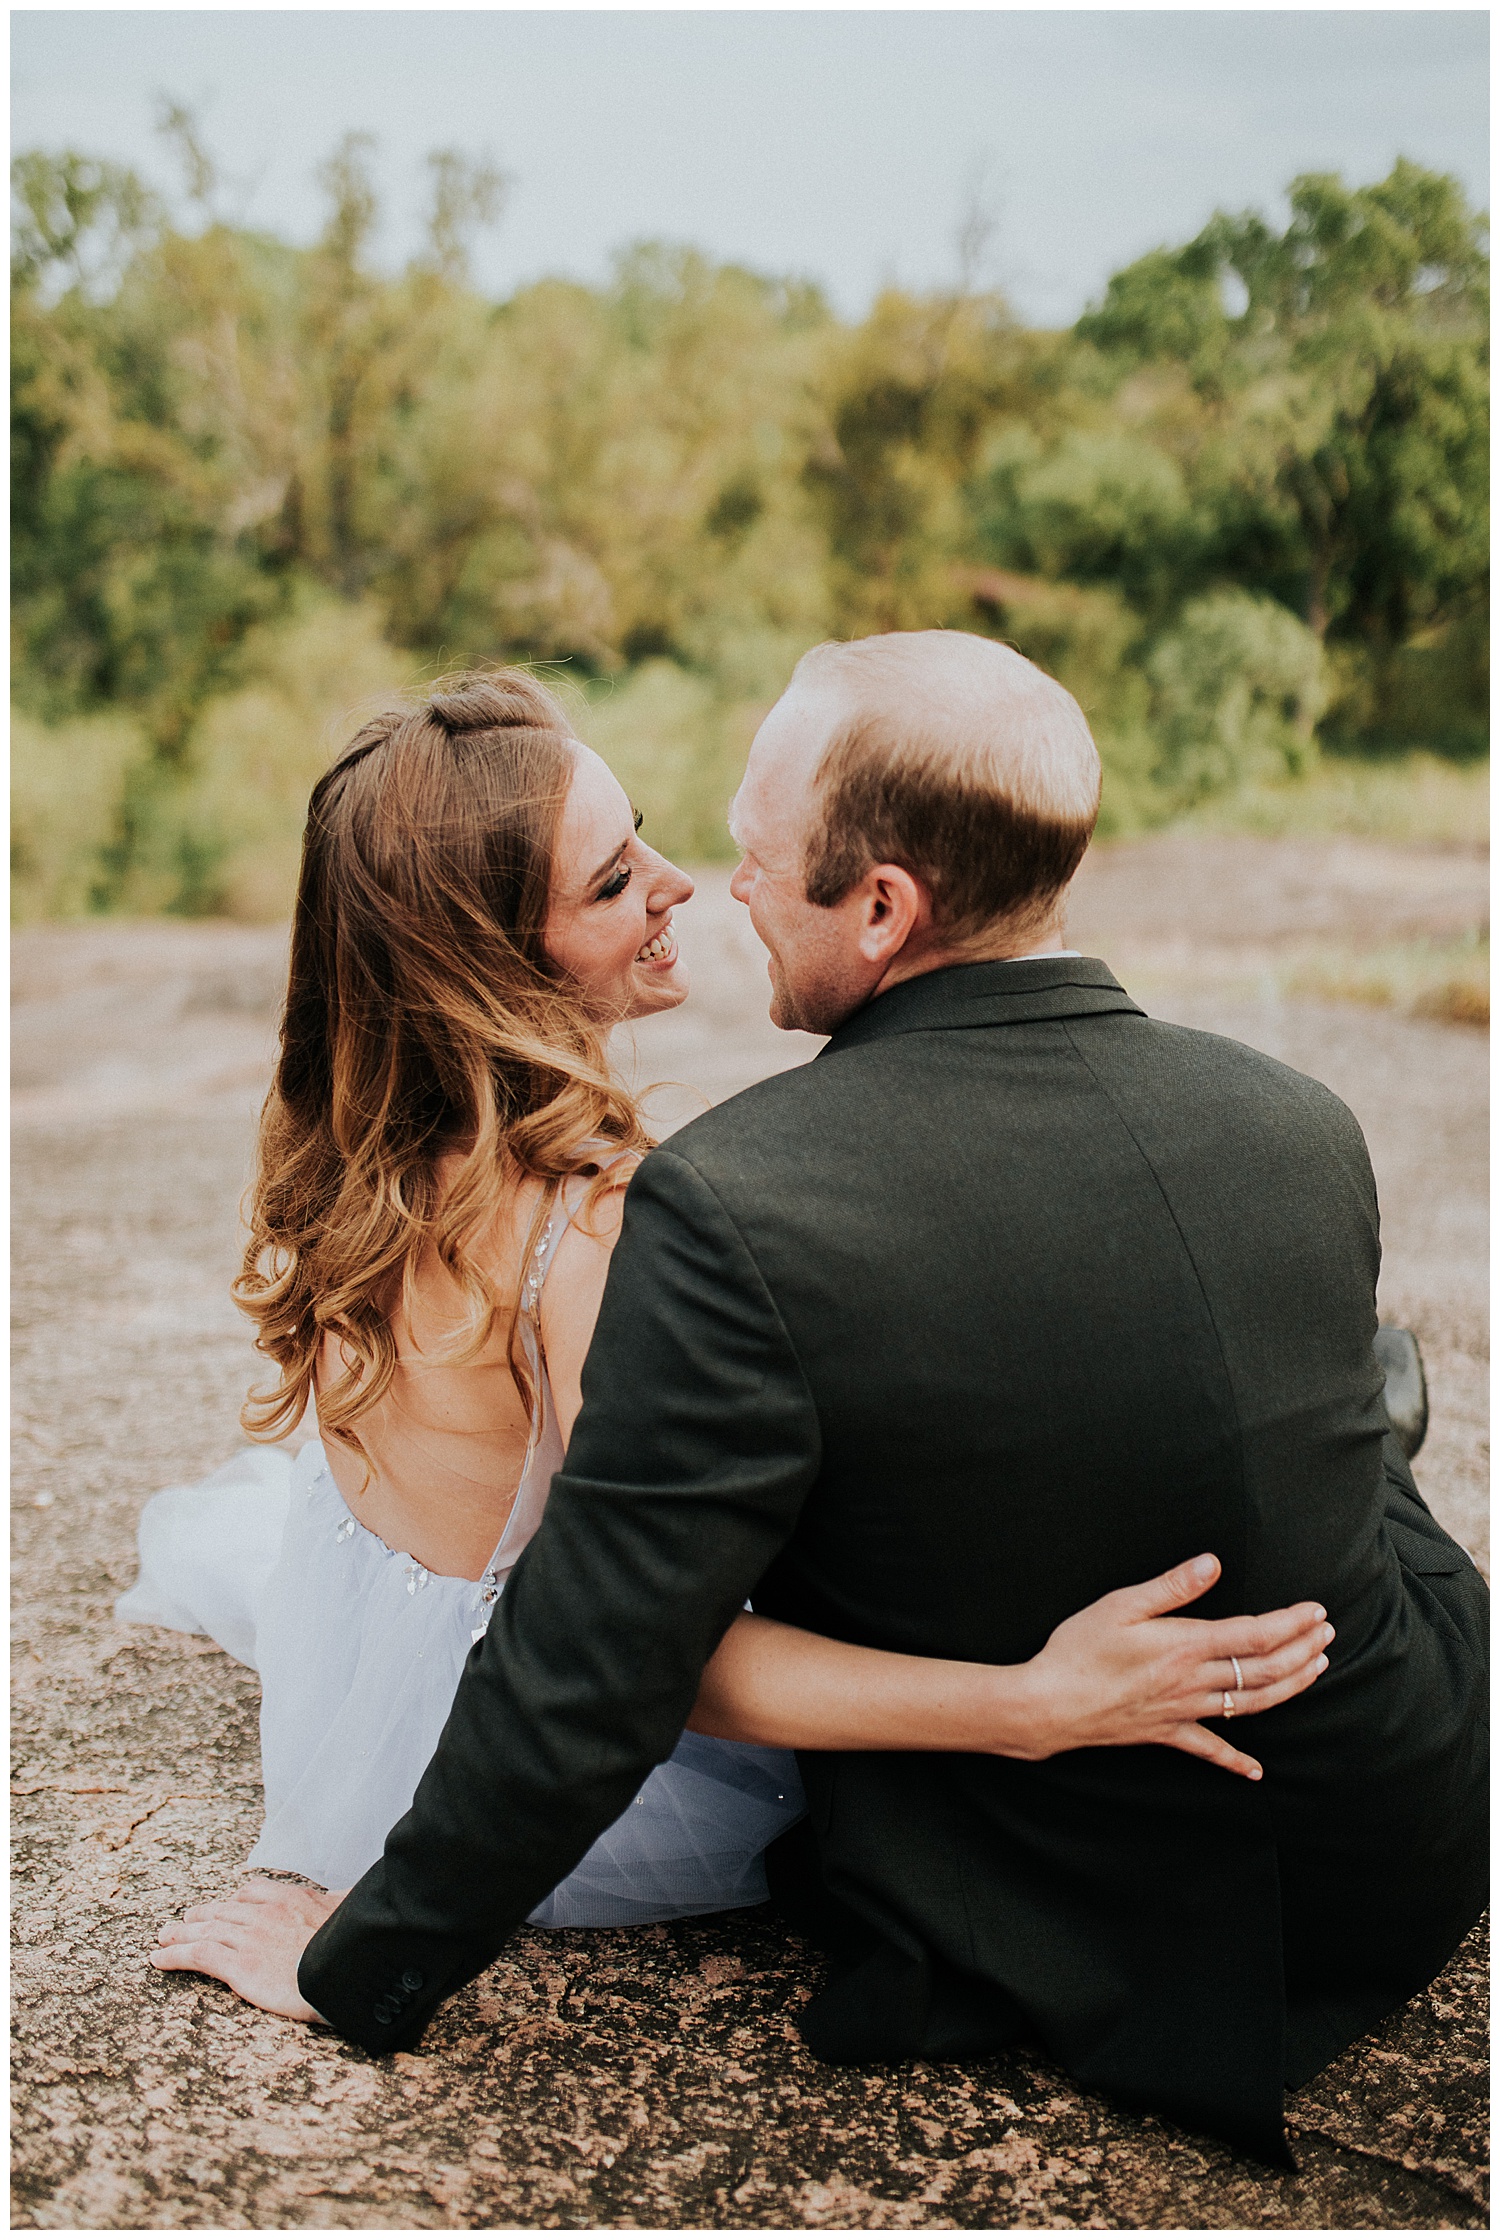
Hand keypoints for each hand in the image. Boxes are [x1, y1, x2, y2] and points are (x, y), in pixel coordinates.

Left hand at [150, 1878, 347, 2019]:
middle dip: (200, 1915)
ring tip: (162, 1937)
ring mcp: (250, 1939)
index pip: (253, 1891)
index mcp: (291, 1898)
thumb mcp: (353, 1910)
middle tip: (182, 1921)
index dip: (233, 1900)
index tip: (225, 1904)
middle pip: (223, 1910)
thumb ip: (345, 1900)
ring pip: (206, 1930)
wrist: (348, 1971)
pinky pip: (199, 1956)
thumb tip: (356, 1894)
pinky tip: (157, 1959)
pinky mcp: (240, 1967)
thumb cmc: (354, 1945)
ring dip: (180, 1934)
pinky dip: (174, 1956)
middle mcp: (265, 1914)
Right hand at [1018, 1554, 1332, 1779]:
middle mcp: (1193, 1681)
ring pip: (1250, 1704)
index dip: (1291, 1623)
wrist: (1050, 1704)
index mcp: (1185, 1645)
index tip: (1316, 1611)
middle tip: (1327, 1636)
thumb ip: (1172, 1586)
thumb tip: (1212, 1563)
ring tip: (1315, 1672)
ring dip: (1288, 1688)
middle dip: (1301, 1651)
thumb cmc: (1079, 1649)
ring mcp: (1183, 1711)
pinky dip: (1235, 1761)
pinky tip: (1256, 1771)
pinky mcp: (1166, 1733)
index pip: (1254, 1634)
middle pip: (1263, 1670)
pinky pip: (1208, 1749)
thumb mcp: (1121, 1605)